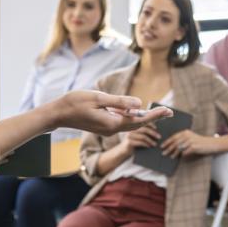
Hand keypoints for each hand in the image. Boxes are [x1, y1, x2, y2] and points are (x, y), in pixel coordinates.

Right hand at [49, 90, 171, 135]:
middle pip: (138, 124)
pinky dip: (132, 117)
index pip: (139, 120)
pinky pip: (122, 122)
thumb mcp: (98, 98)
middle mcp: (112, 128)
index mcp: (113, 123)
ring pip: (130, 124)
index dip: (155, 115)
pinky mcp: (103, 125)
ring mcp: (107, 128)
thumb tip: (139, 103)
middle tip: (169, 112)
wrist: (58, 114)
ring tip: (158, 112)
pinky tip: (136, 111)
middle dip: (154, 118)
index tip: (168, 111)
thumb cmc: (75, 103)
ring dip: (144, 118)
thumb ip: (119, 101)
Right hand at [117, 125, 160, 153]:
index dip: (150, 124)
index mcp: (134, 127)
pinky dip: (146, 144)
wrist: (124, 151)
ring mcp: (130, 136)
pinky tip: (149, 146)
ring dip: (150, 140)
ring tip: (155, 144)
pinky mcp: (129, 142)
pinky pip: (140, 142)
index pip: (143, 123)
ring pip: (143, 136)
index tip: (156, 128)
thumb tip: (156, 131)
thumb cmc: (133, 143)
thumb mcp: (139, 137)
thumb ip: (144, 133)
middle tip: (159, 137)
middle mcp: (131, 130)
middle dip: (153, 133)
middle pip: (144, 129)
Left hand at [161, 130, 215, 157]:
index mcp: (185, 132)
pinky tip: (180, 158)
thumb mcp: (191, 138)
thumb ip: (183, 140)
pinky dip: (182, 155)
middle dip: (168, 148)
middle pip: (175, 142)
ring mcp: (190, 141)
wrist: (212, 144)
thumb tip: (173, 147)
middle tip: (163, 153)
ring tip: (171, 156)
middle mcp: (187, 135)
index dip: (167, 141)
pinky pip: (185, 152)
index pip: (174, 137)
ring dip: (174, 153)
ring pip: (179, 148)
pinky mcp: (194, 147)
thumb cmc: (201, 142)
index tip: (162, 146)